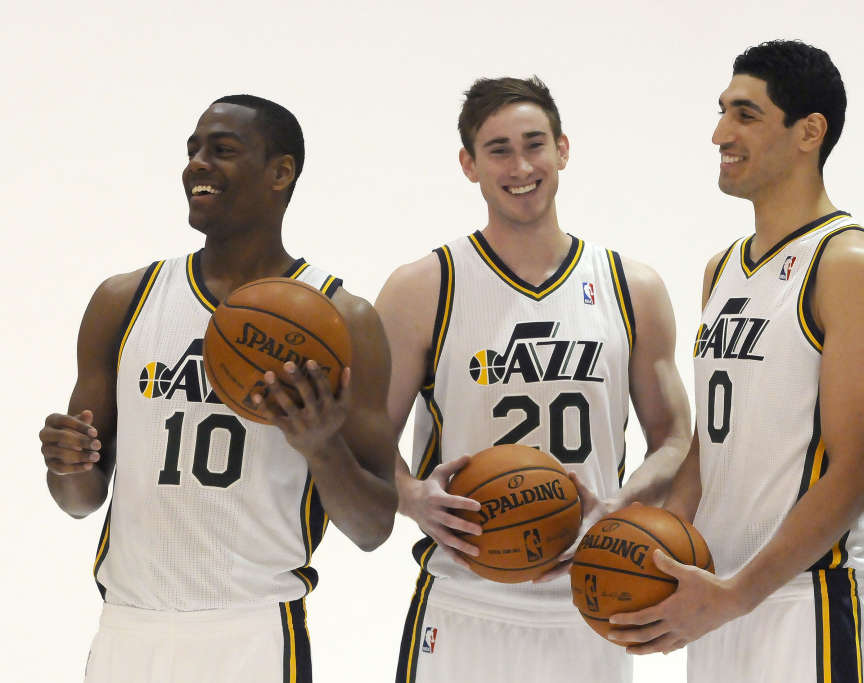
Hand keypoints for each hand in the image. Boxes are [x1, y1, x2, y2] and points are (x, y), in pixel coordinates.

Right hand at [40, 410, 101, 474]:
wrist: (67, 449)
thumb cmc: (75, 431)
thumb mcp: (80, 424)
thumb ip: (84, 420)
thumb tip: (88, 413)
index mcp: (52, 420)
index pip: (65, 420)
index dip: (81, 426)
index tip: (95, 433)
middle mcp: (45, 434)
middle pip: (62, 437)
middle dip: (81, 441)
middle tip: (98, 445)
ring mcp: (45, 449)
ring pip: (62, 453)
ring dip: (81, 456)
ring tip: (96, 456)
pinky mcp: (49, 464)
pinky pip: (61, 467)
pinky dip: (76, 468)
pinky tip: (89, 466)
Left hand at [253, 360, 348, 455]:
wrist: (322, 449)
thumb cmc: (331, 422)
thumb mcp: (343, 408)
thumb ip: (345, 388)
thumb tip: (347, 368)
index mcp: (329, 406)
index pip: (323, 388)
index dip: (317, 374)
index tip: (309, 361)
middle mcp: (316, 415)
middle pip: (306, 394)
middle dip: (297, 378)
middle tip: (287, 363)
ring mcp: (301, 423)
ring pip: (287, 404)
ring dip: (277, 389)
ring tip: (268, 374)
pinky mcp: (289, 430)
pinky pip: (274, 418)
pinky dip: (264, 407)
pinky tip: (256, 395)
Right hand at [400, 455, 482, 567]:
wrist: (408, 500)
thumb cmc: (429, 485)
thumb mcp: (439, 472)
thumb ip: (455, 466)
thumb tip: (471, 456)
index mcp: (436, 498)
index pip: (452, 501)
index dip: (464, 503)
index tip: (479, 506)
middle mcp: (434, 514)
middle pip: (450, 523)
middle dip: (464, 527)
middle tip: (480, 530)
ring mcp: (433, 527)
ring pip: (447, 540)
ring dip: (462, 547)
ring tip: (478, 552)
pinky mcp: (433, 536)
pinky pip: (445, 549)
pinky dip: (456, 558)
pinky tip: (469, 565)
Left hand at [533, 472, 617, 582]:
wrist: (610, 520)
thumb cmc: (597, 507)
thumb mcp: (590, 496)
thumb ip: (579, 486)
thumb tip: (570, 472)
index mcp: (586, 535)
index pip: (576, 546)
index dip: (568, 552)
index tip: (558, 557)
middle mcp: (582, 549)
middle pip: (567, 565)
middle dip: (553, 572)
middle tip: (537, 579)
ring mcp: (579, 554)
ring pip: (564, 569)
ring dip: (550, 575)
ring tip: (534, 580)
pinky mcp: (575, 555)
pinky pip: (564, 565)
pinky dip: (553, 570)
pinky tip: (538, 574)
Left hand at [607, 549, 744, 653]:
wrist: (733, 602)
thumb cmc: (710, 584)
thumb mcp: (688, 572)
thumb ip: (669, 564)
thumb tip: (653, 552)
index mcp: (670, 611)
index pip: (642, 618)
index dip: (626, 620)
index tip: (611, 620)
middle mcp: (675, 625)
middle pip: (646, 636)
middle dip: (627, 638)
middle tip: (610, 637)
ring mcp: (684, 633)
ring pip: (659, 646)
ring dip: (642, 649)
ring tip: (629, 651)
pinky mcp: (694, 636)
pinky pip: (675, 646)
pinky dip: (664, 649)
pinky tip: (660, 651)